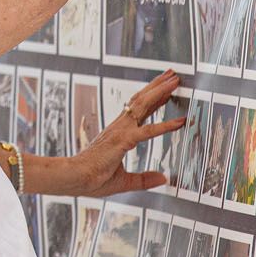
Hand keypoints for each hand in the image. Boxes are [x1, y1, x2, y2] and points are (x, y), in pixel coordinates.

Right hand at [69, 71, 187, 196]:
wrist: (75, 179)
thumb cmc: (92, 179)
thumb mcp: (124, 181)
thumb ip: (144, 179)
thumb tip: (162, 178)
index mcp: (118, 133)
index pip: (139, 111)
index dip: (153, 99)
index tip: (165, 90)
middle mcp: (119, 127)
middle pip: (141, 100)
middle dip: (158, 86)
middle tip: (172, 75)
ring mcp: (121, 131)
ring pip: (143, 105)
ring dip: (160, 91)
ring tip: (174, 81)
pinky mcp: (123, 140)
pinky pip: (147, 131)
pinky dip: (165, 126)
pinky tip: (179, 122)